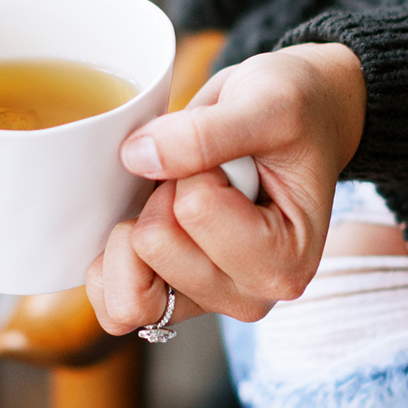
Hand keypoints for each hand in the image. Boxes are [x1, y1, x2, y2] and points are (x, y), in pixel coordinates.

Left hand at [86, 44, 364, 335]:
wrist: (296, 121)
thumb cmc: (294, 114)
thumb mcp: (268, 105)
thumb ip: (206, 133)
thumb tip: (137, 157)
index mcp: (284, 262)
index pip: (193, 210)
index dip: (195, 168)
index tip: (232, 160)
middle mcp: (249, 296)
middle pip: (153, 247)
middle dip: (163, 197)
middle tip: (204, 176)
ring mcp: (207, 301)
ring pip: (127, 289)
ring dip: (134, 229)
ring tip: (177, 200)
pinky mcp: (173, 300)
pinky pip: (113, 303)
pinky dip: (111, 258)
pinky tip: (140, 220)